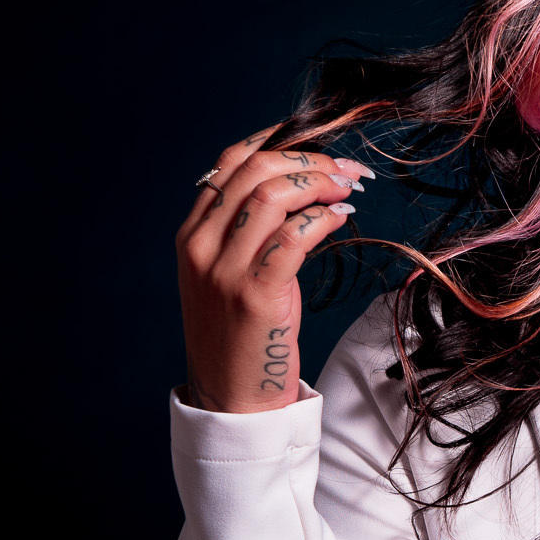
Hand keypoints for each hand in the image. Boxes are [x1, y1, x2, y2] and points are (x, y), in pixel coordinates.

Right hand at [173, 124, 374, 412]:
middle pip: (254, 170)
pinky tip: (341, 216)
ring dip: (319, 182)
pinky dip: (323, 218)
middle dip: (308, 158)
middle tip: (346, 168)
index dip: (279, 141)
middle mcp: (200, 246)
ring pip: (272, 196)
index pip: (230, 162)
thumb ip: (248, 230)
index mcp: (191, 234)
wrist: (232, 398)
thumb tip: (303, 185)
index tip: (317, 143)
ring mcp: (223, 270)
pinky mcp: (255, 295)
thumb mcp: (229, 274)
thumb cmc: (241, 335)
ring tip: (348, 188)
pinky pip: (294, 237)